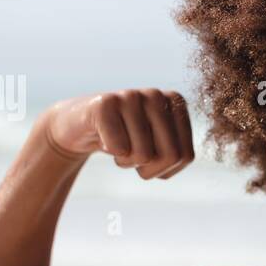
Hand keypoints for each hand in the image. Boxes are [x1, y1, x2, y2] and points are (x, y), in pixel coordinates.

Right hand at [43, 89, 194, 178]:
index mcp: (176, 103)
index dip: (165, 170)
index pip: (185, 156)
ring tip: (117, 144)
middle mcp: (157, 95)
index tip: (150, 158)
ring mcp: (131, 96)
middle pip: (170, 156)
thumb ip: (178, 152)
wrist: (80, 125)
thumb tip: (184, 157)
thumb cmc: (126, 139)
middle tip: (131, 155)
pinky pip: (119, 149)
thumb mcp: (160, 146)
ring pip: (144, 156)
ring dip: (127, 162)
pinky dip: (111, 153)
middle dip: (148, 169)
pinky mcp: (105, 104)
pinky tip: (103, 139)